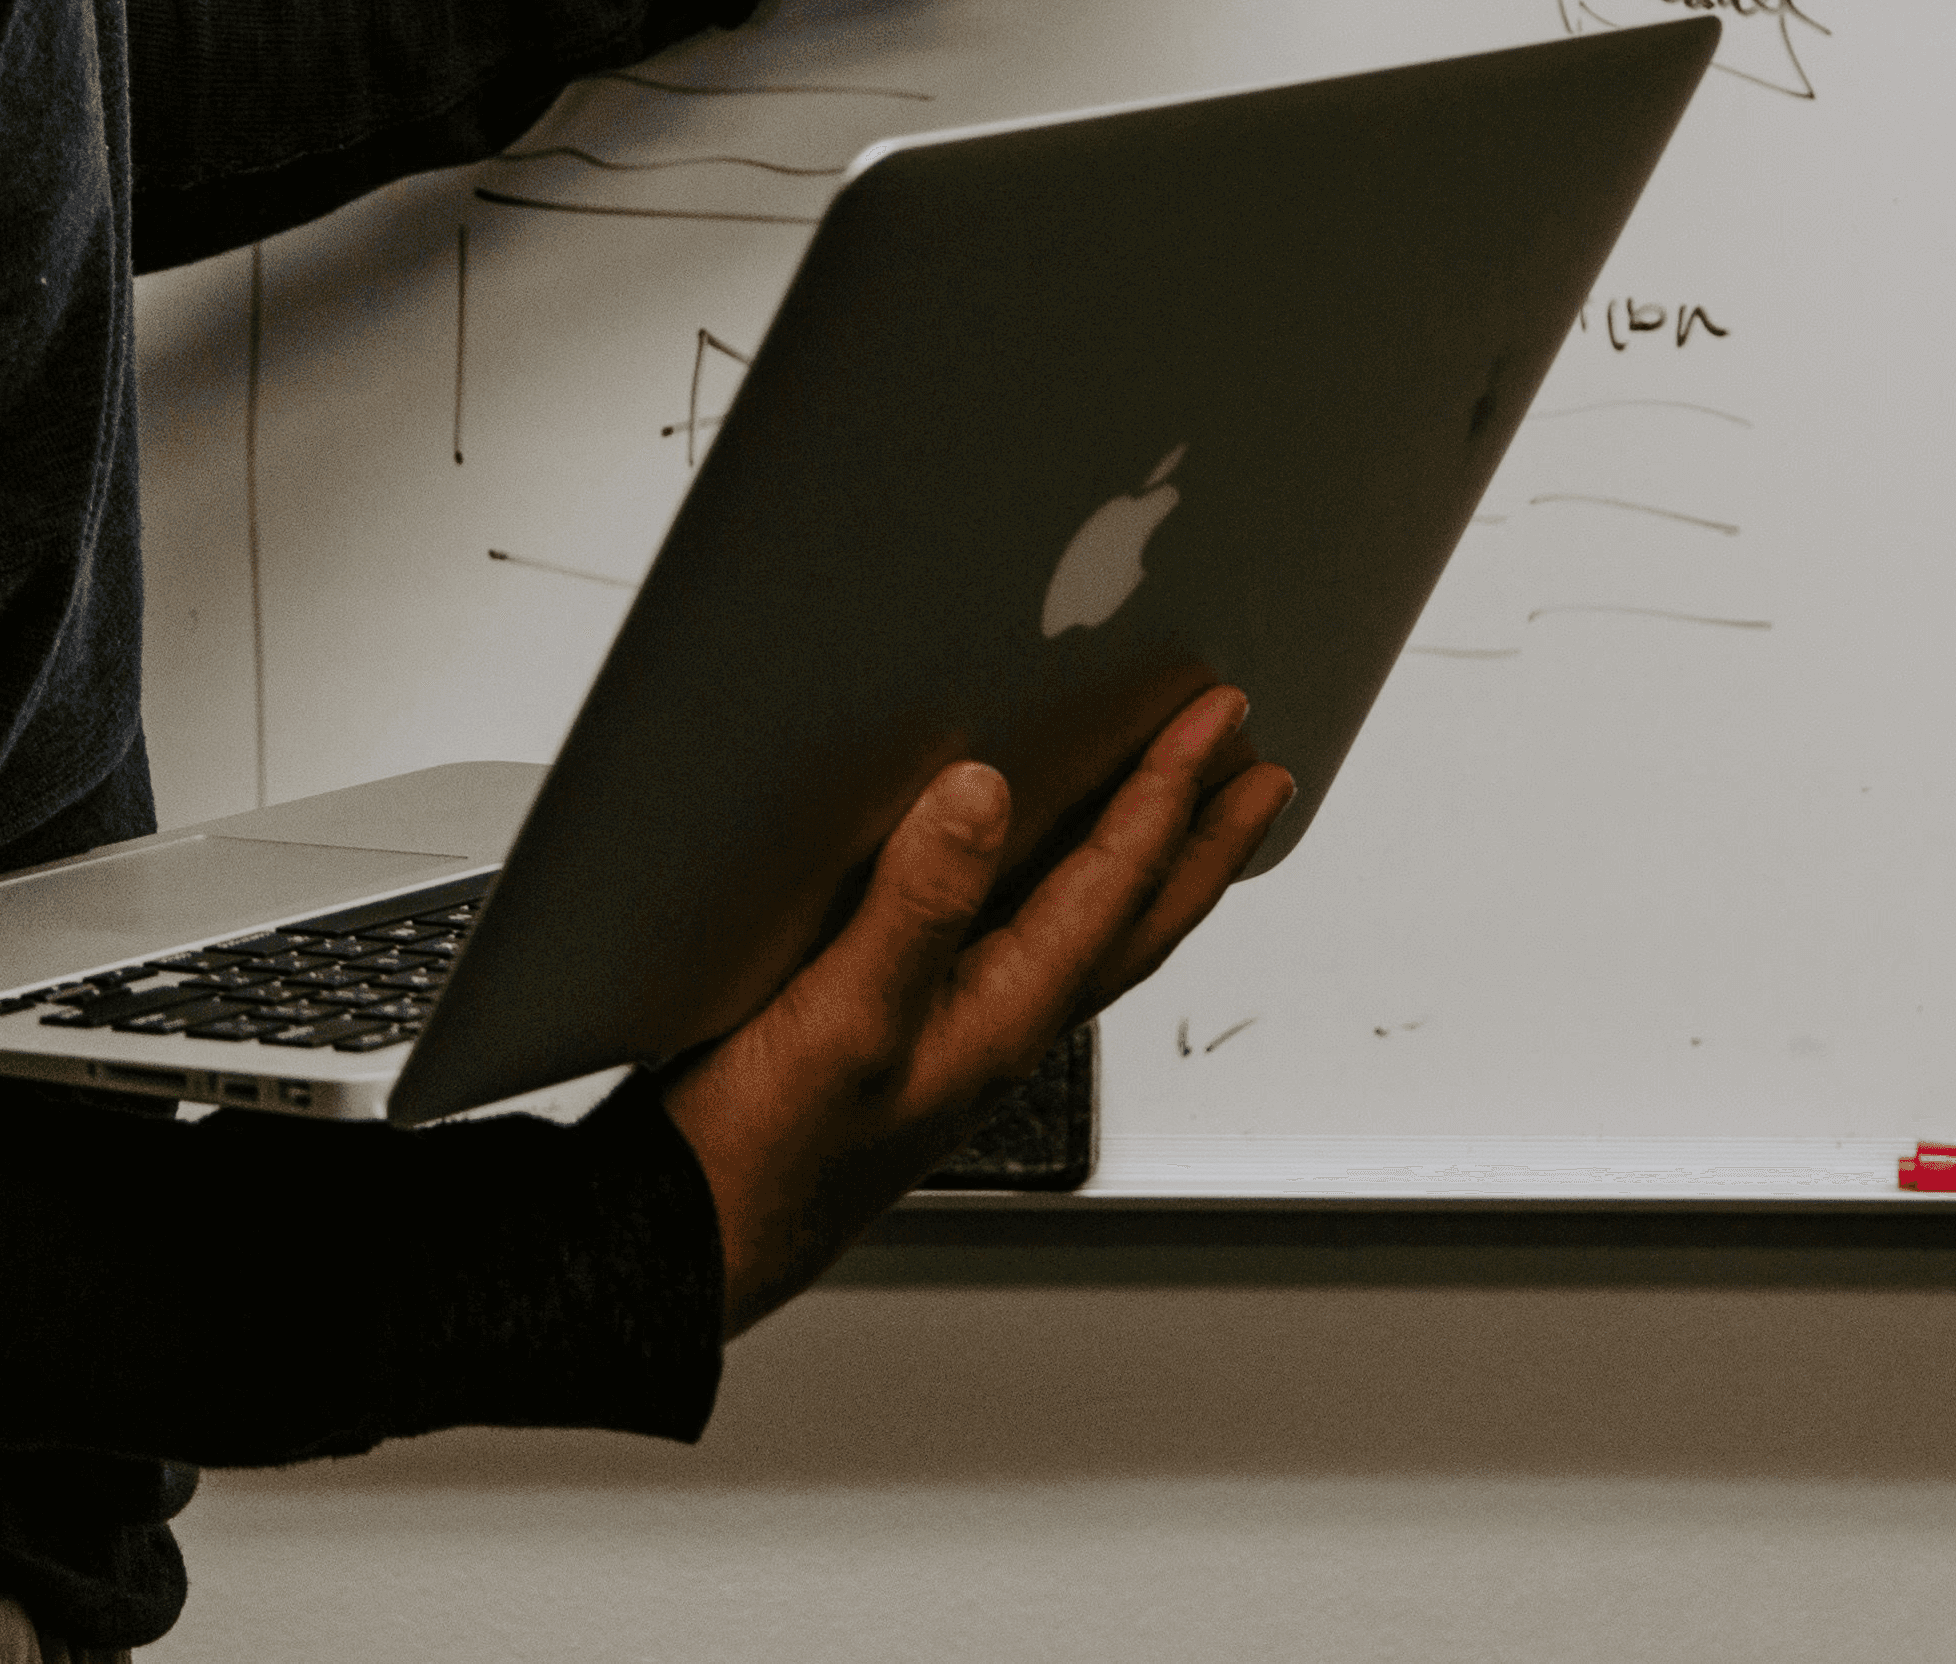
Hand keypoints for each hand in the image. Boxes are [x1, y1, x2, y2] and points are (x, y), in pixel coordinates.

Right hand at [662, 691, 1293, 1334]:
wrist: (696, 1232)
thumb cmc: (770, 1153)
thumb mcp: (847, 1015)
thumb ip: (919, 906)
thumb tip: (983, 796)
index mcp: (1002, 1015)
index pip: (1114, 886)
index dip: (1170, 795)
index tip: (1214, 723)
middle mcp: (1001, 1021)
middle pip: (1138, 920)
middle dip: (1203, 839)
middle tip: (1259, 770)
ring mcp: (963, 1030)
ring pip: (1094, 936)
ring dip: (1152, 868)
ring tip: (1190, 813)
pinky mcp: (913, 1027)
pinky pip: (1030, 944)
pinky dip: (1069, 896)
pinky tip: (1037, 875)